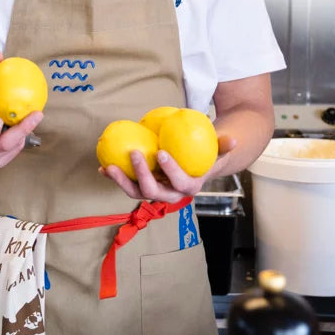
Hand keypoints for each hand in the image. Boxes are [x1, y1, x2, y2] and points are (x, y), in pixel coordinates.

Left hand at [100, 134, 236, 202]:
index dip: (171, 171)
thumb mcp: (218, 150)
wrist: (194, 166)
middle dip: (142, 175)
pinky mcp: (141, 187)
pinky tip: (102, 167)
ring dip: (121, 181)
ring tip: (109, 167)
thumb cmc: (206, 154)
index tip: (161, 152)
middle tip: (135, 153)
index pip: (181, 183)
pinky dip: (114, 178)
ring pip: (136, 192)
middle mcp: (170, 195)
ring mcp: (154, 192)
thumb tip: (232, 139)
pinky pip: (126, 184)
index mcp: (189, 187)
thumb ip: (224, 145)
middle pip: (153, 192)